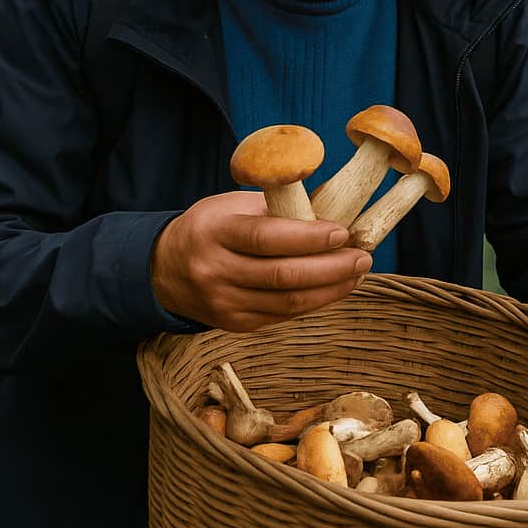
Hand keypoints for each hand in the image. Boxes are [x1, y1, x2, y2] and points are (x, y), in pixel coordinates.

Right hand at [151, 190, 372, 330]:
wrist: (165, 268)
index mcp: (214, 232)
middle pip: (282, 275)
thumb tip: (336, 204)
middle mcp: (215, 270)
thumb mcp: (233, 205)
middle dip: (331, 268)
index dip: (308, 237)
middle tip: (363, 256)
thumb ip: (279, 207)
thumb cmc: (210, 227)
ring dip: (331, 289)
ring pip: (288, 302)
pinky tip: (334, 288)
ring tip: (357, 273)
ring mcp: (224, 302)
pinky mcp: (234, 324)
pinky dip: (314, 301)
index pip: (265, 237)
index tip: (342, 232)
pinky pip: (283, 316)